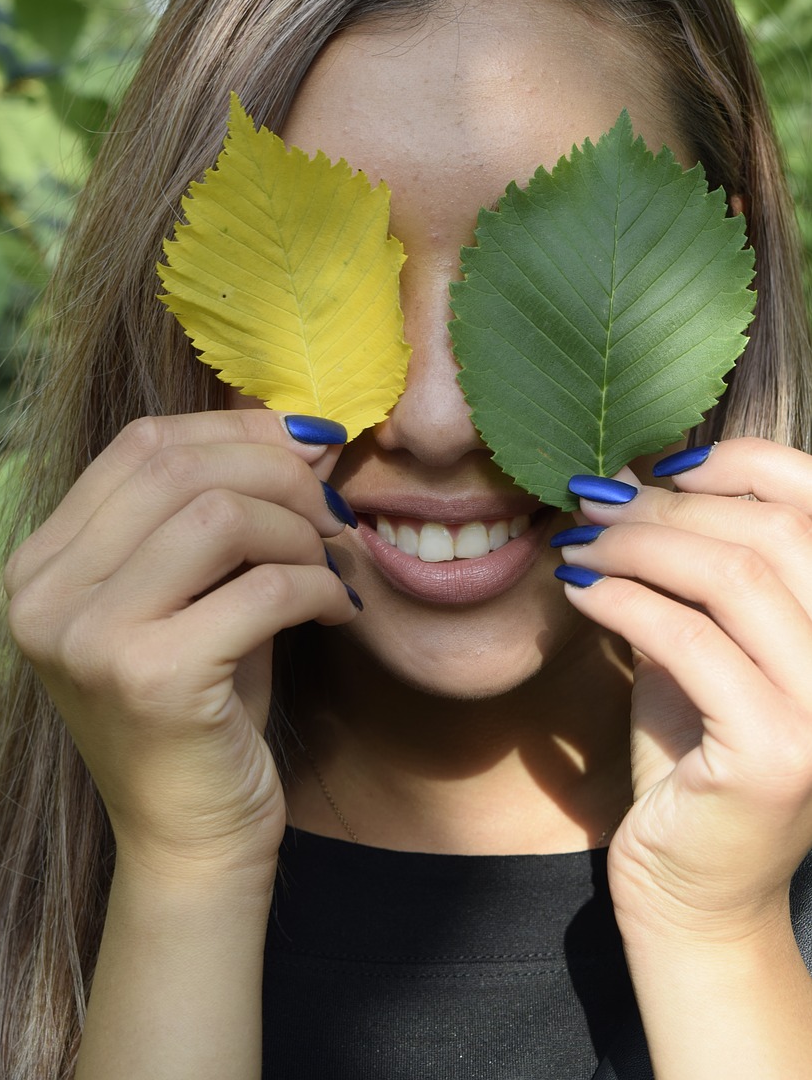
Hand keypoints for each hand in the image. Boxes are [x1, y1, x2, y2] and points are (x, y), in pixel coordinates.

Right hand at [5, 410, 358, 877]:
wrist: (190, 836)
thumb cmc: (203, 702)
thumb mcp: (198, 591)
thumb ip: (225, 508)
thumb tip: (304, 431)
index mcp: (42, 563)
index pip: (142, 444)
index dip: (236, 430)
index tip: (308, 447)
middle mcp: (43, 595)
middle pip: (180, 468)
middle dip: (279, 475)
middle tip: (332, 510)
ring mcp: (87, 638)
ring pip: (220, 517)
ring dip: (299, 532)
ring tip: (330, 563)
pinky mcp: (149, 680)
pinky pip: (262, 589)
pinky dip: (320, 588)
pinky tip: (340, 609)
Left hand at [557, 438, 811, 941]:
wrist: (696, 892)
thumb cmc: (694, 761)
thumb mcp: (701, 647)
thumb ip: (688, 576)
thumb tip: (628, 483)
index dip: (746, 464)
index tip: (664, 465)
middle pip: (772, 531)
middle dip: (666, 506)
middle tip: (590, 503)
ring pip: (734, 577)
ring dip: (636, 546)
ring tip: (576, 544)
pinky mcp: (779, 755)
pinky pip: (690, 642)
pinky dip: (623, 602)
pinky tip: (577, 594)